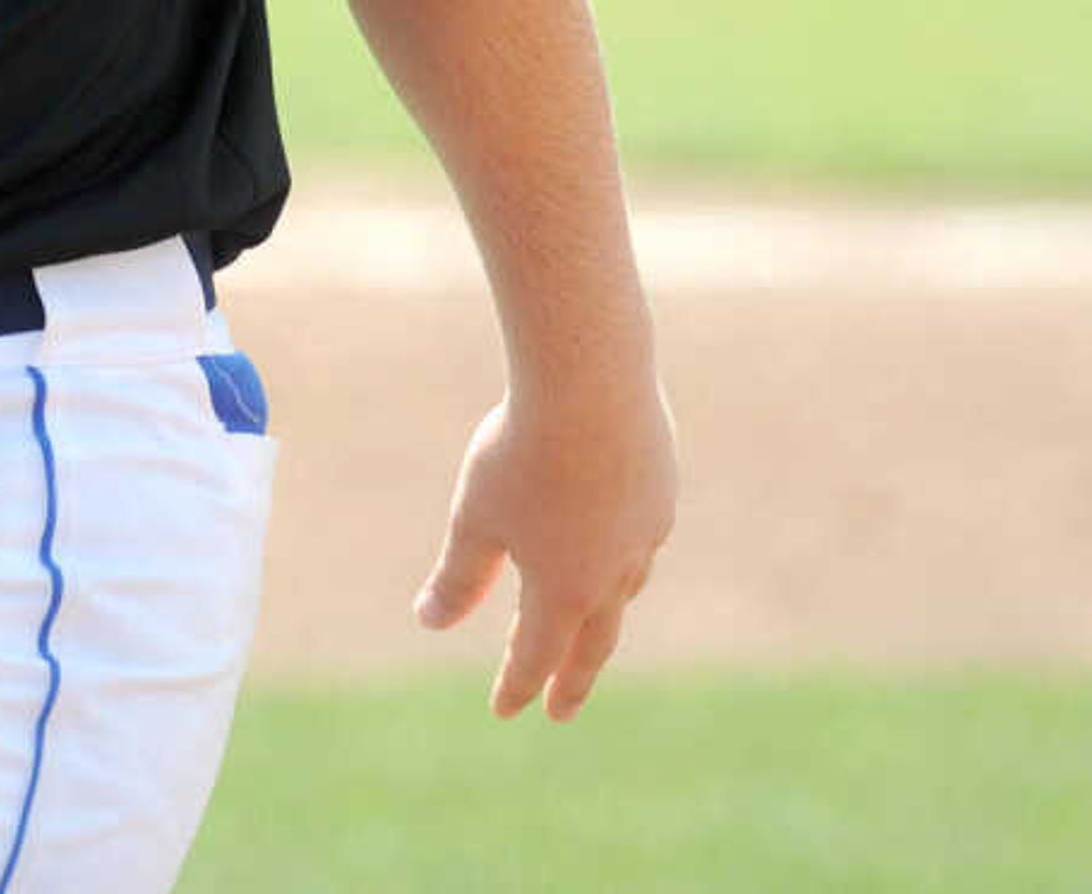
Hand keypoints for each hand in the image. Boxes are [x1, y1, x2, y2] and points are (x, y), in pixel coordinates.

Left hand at [413, 380, 677, 720]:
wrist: (592, 381)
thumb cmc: (521, 451)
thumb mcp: (475, 516)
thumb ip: (459, 576)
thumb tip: (430, 621)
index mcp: (564, 589)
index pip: (537, 655)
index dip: (517, 686)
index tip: (504, 711)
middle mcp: (613, 572)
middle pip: (594, 641)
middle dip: (573, 679)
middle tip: (562, 710)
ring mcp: (646, 532)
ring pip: (625, 589)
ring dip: (603, 615)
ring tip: (588, 625)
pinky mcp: (661, 490)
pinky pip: (641, 539)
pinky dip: (623, 557)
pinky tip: (616, 542)